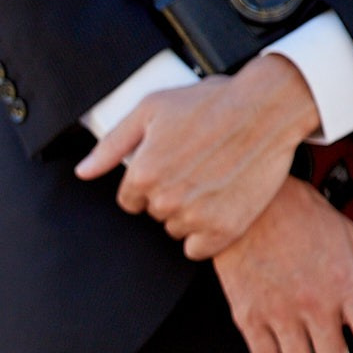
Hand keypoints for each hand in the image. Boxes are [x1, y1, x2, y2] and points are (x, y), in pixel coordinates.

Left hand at [76, 54, 321, 259]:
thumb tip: (83, 172)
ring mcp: (196, 216)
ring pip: (177, 229)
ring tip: (214, 180)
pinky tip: (221, 205)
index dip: (150, 182)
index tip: (172, 166)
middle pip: (155, 214)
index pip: (130, 200)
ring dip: (190, 213)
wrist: (268, 108)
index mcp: (143, 174)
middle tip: (198, 167)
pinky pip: (198, 249)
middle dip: (171, 194)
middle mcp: (165, 200)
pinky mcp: (224, 229)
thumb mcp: (151, 110)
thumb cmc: (210, 103)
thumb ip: (112, 145)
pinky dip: (207, 234)